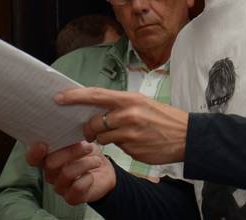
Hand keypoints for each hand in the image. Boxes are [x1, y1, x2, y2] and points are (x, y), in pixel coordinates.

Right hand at [27, 141, 115, 204]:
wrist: (105, 171)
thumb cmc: (88, 155)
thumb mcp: (80, 141)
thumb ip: (69, 137)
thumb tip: (67, 126)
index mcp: (49, 158)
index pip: (33, 158)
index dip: (34, 152)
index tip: (43, 144)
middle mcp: (51, 173)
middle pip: (51, 164)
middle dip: (71, 152)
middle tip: (86, 147)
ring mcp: (60, 187)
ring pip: (66, 174)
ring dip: (84, 164)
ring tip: (95, 160)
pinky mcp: (71, 197)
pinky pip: (76, 188)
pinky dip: (87, 179)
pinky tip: (91, 175)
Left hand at [56, 87, 187, 163]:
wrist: (187, 136)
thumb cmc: (162, 117)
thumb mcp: (142, 102)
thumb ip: (119, 104)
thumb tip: (94, 106)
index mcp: (129, 99)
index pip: (95, 95)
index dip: (74, 96)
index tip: (58, 97)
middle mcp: (128, 115)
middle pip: (94, 122)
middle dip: (90, 128)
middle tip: (94, 130)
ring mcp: (130, 134)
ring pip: (103, 138)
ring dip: (107, 138)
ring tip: (124, 134)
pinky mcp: (133, 150)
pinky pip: (117, 149)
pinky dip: (121, 146)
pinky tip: (136, 142)